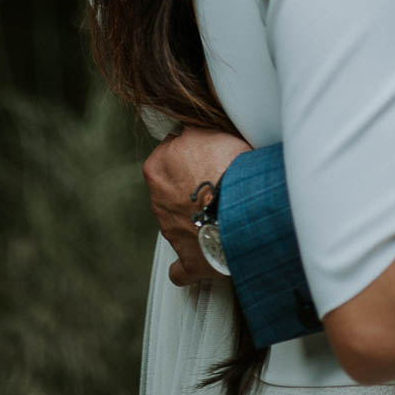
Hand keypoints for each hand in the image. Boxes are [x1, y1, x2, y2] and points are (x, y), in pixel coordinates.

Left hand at [142, 125, 250, 285]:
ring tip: (224, 212)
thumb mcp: (207, 130)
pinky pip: (182, 268)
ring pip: (179, 222)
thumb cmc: (225, 167)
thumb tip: (191, 127)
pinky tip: (201, 258)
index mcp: (156, 168)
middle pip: (173, 188)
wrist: (238, 208)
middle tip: (219, 180)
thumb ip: (194, 130)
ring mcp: (171, 233)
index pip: (170, 152)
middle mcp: (158, 201)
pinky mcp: (188, 261)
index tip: (209, 153)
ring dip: (196, 218)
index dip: (192, 151)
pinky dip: (190, 264)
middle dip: (191, 185)